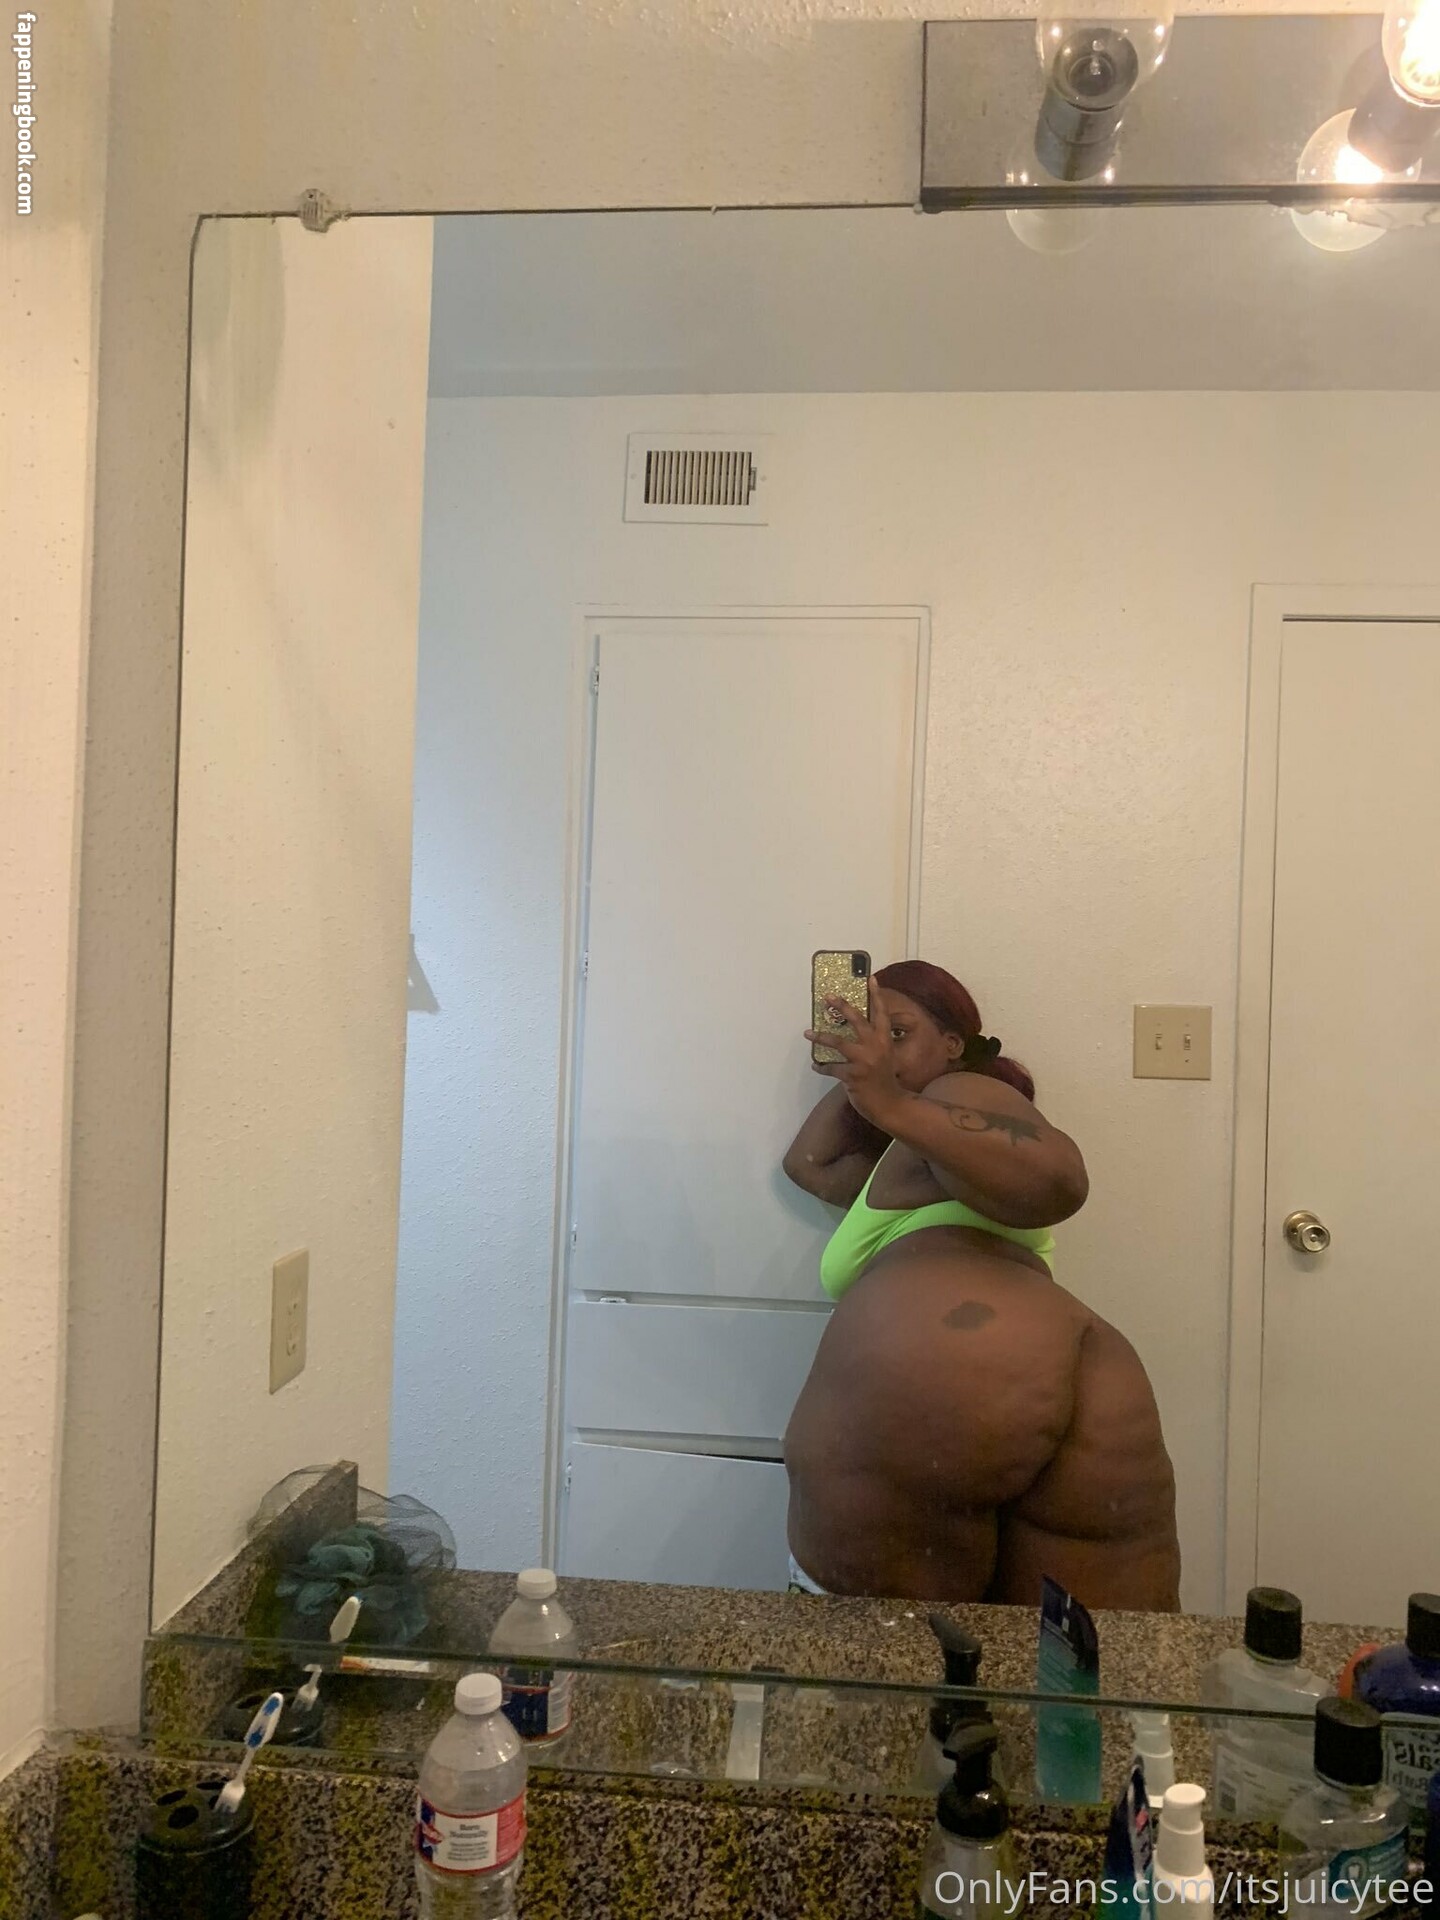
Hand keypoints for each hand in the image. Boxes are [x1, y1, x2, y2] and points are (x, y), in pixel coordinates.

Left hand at [804, 978, 907, 1129]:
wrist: (890, 1104)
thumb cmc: (885, 1079)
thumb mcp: (885, 1056)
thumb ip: (874, 1042)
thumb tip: (856, 1030)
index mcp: (885, 1040)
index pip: (881, 1013)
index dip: (876, 995)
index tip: (870, 978)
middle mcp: (876, 1046)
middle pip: (857, 1020)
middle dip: (842, 1006)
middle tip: (828, 996)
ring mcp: (865, 1060)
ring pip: (839, 1042)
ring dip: (821, 1036)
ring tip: (807, 1032)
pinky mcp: (853, 1075)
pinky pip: (831, 1068)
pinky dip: (821, 1066)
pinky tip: (815, 1065)